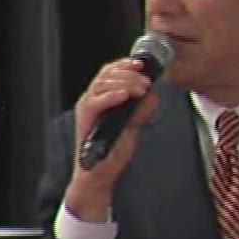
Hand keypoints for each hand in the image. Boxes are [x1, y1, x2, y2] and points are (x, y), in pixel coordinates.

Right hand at [64, 58, 162, 219]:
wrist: (100, 173)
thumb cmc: (113, 150)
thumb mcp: (134, 125)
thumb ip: (142, 110)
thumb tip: (153, 96)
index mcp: (103, 97)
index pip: (111, 72)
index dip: (126, 64)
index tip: (142, 65)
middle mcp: (93, 99)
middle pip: (107, 74)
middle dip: (129, 74)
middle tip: (146, 82)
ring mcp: (87, 108)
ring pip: (102, 84)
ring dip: (124, 83)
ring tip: (140, 90)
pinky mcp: (84, 119)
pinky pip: (95, 102)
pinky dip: (111, 96)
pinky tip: (124, 96)